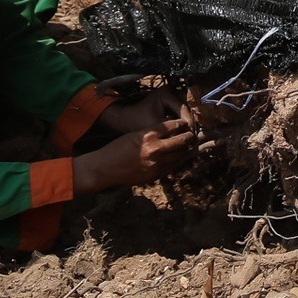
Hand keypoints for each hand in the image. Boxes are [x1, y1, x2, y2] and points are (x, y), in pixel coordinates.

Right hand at [72, 119, 194, 194]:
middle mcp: (155, 150)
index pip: (173, 126)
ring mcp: (156, 164)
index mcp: (148, 136)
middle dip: (188, 136)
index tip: (185, 122)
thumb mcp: (135, 134)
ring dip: (186, 149)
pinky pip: (172, 166)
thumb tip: (172, 130)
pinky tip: (178, 156)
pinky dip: (177, 160)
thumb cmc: (117, 148)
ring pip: (180, 155)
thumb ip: (154, 132)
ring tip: (189, 144)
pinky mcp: (155, 175)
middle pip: (181, 141)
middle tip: (192, 133)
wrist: (105, 169)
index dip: (181, 123)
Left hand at [97, 88, 183, 134]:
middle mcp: (171, 90)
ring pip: (185, 110)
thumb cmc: (137, 122)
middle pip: (187, 108)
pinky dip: (182, 121)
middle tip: (192, 138)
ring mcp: (171, 93)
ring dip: (186, 123)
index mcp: (166, 93)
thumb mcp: (155, 127)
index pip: (183, 109)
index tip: (190, 137)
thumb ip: (172, 130)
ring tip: (188, 137)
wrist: (126, 118)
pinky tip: (183, 133)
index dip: (188, 123)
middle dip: (189, 123)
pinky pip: (181, 112)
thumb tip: (189, 137)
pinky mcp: (171, 100)